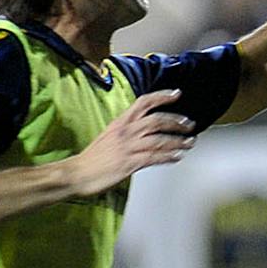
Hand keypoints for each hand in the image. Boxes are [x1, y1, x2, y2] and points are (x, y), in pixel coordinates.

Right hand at [70, 90, 193, 194]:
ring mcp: (128, 147)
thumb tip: (145, 130)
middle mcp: (125, 132)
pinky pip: (154, 157)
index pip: (143, 102)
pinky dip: (168, 156)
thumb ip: (127, 131)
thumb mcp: (109, 136)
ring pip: (159, 139)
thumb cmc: (93, 158)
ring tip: (189, 143)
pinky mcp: (129, 163)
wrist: (77, 174)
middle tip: (189, 125)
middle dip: (176, 122)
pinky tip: (177, 157)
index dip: (161, 96)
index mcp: (120, 122)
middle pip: (157, 120)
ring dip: (178, 141)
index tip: (176, 94)